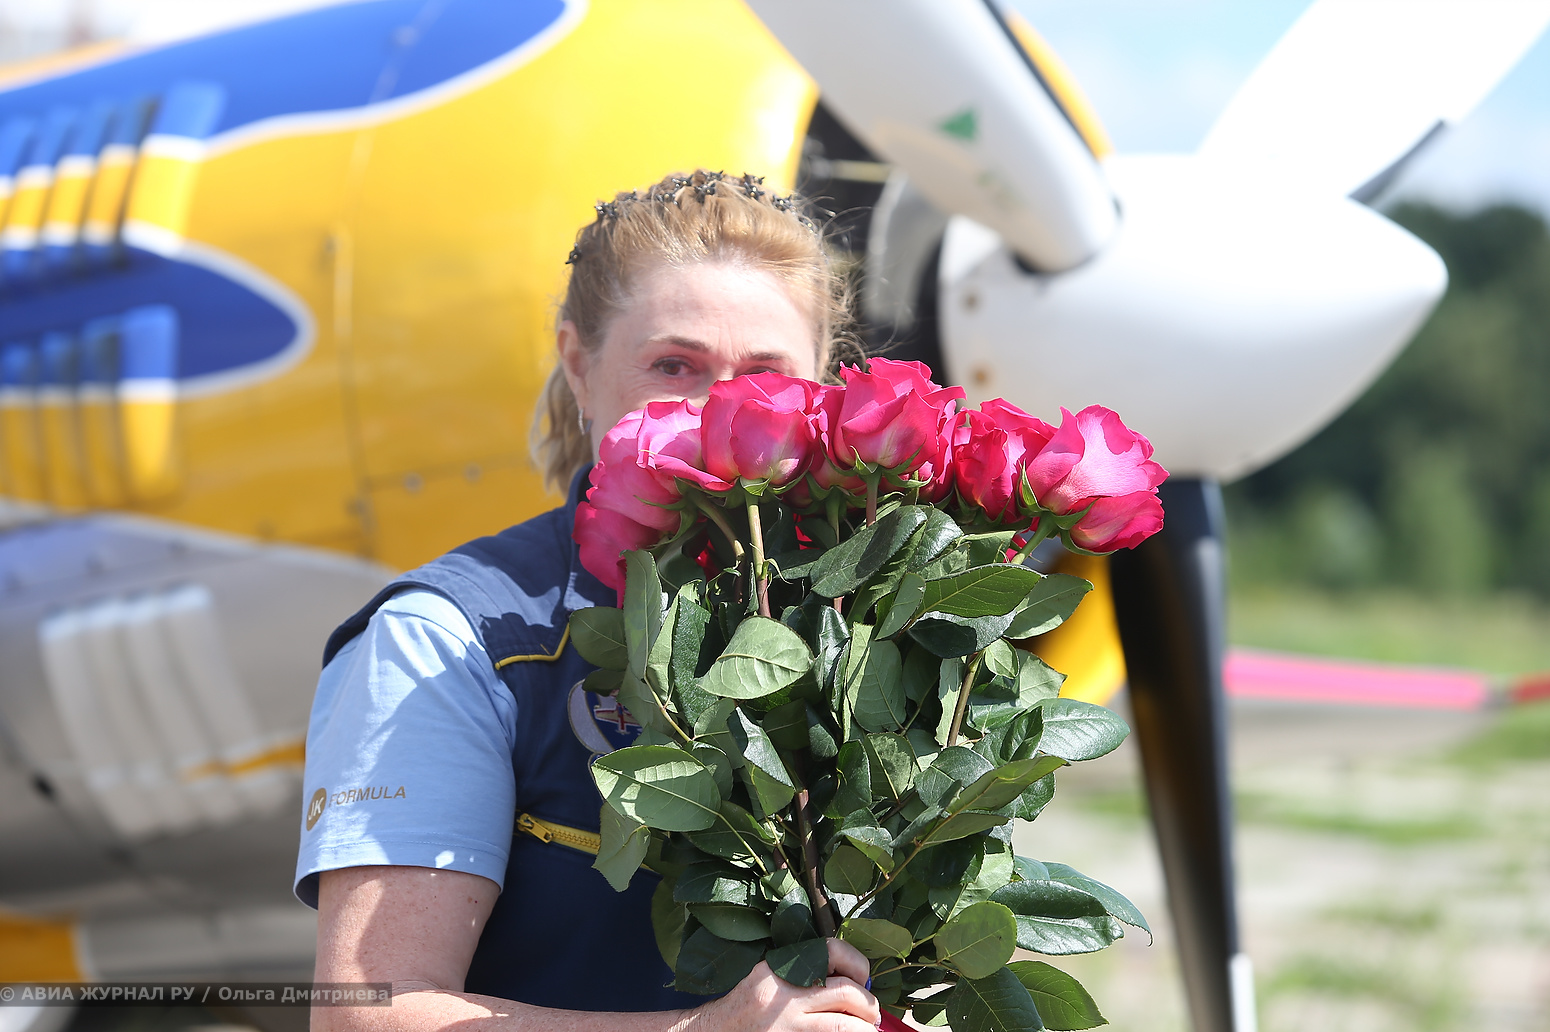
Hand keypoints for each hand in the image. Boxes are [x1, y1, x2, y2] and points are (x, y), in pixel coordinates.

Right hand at [692, 939, 879, 1031]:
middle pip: (847, 993)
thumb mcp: (770, 975)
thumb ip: (804, 970)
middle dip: (869, 1004)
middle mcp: (786, 996)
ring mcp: (790, 1026)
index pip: (832, 951)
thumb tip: (852, 977)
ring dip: (865, 1029)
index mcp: (782, 968)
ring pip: (845, 1026)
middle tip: (873, 1014)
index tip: (863, 979)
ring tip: (868, 1031)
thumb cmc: (747, 1004)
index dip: (858, 964)